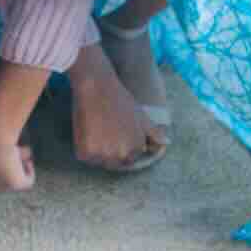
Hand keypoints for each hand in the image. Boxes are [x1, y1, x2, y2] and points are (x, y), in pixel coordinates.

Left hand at [0, 115, 35, 191]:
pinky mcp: (15, 185)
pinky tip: (26, 158)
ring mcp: (0, 188)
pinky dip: (28, 170)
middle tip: (4, 145)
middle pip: (0, 172)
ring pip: (14, 174)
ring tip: (14, 147)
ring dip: (16, 160)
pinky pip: (27, 180)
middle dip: (4, 160)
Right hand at [70, 48, 163, 170]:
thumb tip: (166, 143)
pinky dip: (83, 148)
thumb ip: (154, 134)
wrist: (98, 87)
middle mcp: (122, 155)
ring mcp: (103, 155)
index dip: (120, 145)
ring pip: (99, 161)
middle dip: (109, 151)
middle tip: (104, 131)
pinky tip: (87, 131)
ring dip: (96, 151)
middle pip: (113, 163)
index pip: (128, 158)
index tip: (114, 132)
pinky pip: (84, 157)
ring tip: (95, 130)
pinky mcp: (86, 153)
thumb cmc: (120, 100)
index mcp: (136, 148)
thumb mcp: (142, 117)